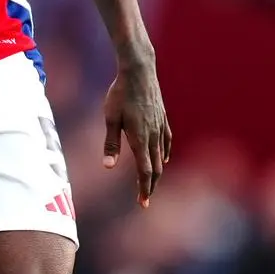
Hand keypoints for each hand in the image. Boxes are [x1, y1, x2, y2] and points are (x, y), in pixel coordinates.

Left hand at [103, 49, 170, 207]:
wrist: (139, 70)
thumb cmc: (120, 93)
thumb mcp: (110, 118)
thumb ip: (111, 143)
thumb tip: (108, 166)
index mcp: (140, 138)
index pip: (145, 171)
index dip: (144, 189)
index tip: (143, 203)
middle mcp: (153, 135)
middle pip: (155, 168)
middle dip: (150, 186)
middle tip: (145, 200)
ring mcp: (160, 126)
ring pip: (162, 156)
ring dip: (157, 172)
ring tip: (151, 183)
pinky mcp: (163, 117)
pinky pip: (167, 140)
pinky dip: (165, 153)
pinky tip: (164, 158)